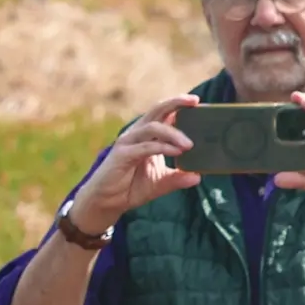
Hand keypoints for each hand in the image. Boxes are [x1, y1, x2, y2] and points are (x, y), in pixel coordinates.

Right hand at [74, 93, 205, 231]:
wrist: (106, 203)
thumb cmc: (130, 188)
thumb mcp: (160, 183)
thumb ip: (178, 178)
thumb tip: (197, 176)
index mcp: (148, 136)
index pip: (165, 114)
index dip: (180, 106)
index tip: (198, 102)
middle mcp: (138, 134)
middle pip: (157, 110)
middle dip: (176, 102)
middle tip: (195, 101)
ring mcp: (128, 143)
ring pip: (153, 127)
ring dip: (173, 133)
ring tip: (189, 145)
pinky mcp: (122, 155)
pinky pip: (146, 146)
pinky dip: (163, 147)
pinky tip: (176, 152)